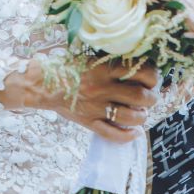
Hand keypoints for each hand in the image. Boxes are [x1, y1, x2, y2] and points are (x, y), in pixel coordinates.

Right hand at [27, 57, 159, 142]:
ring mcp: (95, 108)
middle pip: (140, 97)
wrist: (40, 83)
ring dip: (142, 117)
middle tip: (149, 98)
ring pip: (130, 117)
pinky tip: (135, 133)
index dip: (153, 77)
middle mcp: (102, 88)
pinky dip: (128, 136)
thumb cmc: (66, 66)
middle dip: (150, 99)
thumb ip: (111, 61)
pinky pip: (113, 134)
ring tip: (141, 113)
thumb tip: (137, 65)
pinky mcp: (88, 122)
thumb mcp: (90, 57)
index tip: (152, 80)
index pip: (141, 72)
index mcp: (104, 68)